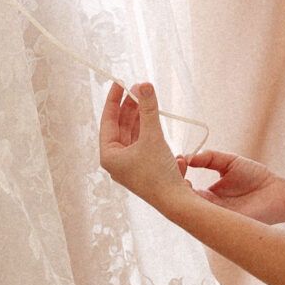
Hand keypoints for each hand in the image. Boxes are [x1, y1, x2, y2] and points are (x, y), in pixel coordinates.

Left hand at [97, 80, 188, 210]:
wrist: (176, 202)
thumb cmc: (158, 173)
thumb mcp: (153, 136)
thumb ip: (148, 109)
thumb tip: (144, 84)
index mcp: (109, 155)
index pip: (108, 120)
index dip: (114, 99)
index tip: (120, 82)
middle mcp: (116, 160)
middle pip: (120, 126)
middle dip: (130, 106)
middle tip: (138, 88)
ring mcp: (129, 164)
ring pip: (132, 133)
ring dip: (140, 116)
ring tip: (147, 98)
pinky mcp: (143, 167)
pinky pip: (142, 142)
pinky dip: (147, 129)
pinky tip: (154, 117)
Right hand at [185, 144, 284, 222]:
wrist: (278, 191)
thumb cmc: (256, 176)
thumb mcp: (229, 161)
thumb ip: (209, 158)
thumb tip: (188, 156)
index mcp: (208, 194)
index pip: (184, 186)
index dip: (178, 173)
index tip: (178, 160)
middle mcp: (209, 207)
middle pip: (183, 199)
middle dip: (175, 183)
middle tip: (178, 166)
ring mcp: (216, 216)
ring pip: (191, 210)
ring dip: (184, 194)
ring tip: (182, 178)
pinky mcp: (226, 222)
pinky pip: (207, 218)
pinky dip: (198, 207)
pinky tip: (194, 192)